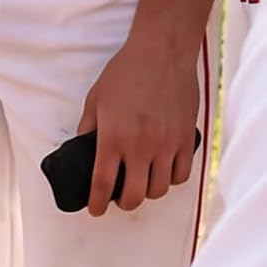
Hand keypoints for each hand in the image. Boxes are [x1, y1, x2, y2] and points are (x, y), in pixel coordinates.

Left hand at [76, 30, 199, 215]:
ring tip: (139, 184)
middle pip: (135, 195)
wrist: (160, 55)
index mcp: (112, 137)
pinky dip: (170, 180)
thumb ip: (87, 127)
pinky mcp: (185, 140)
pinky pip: (181, 174)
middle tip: (118, 199)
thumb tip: (82, 148)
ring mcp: (166, 145)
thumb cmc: (124, 73)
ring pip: (159, 189)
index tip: (94, 210)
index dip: (97, 202)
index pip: (103, 182)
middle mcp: (140, 146)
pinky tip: (161, 173)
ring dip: (147, 192)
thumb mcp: (94, 99)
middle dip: (123, 203)